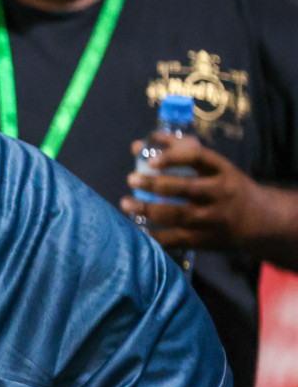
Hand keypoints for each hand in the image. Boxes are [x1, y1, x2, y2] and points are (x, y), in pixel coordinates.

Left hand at [120, 132, 293, 255]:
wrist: (259, 221)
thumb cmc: (227, 188)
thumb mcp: (215, 167)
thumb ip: (179, 153)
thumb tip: (138, 145)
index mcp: (222, 171)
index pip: (198, 158)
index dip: (172, 157)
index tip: (150, 159)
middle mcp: (218, 194)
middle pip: (185, 188)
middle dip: (155, 184)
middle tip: (131, 178)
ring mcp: (210, 219)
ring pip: (177, 215)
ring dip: (147, 209)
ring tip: (125, 202)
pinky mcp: (201, 240)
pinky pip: (172, 240)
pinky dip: (152, 236)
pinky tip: (134, 229)